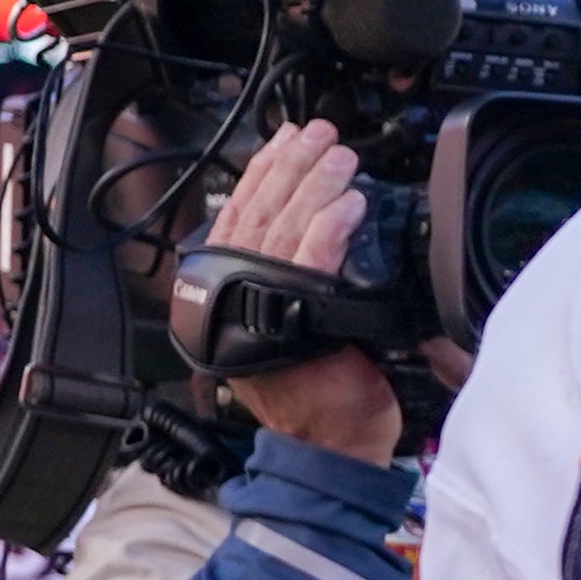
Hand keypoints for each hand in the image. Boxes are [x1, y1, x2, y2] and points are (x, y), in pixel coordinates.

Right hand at [197, 122, 404, 461]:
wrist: (327, 447)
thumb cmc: (320, 395)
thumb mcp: (302, 325)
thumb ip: (299, 282)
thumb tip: (322, 232)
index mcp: (232, 291)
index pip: (242, 215)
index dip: (264, 172)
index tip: (285, 139)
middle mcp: (237, 293)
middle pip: (259, 212)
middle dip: (290, 164)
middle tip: (318, 132)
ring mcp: (263, 305)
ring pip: (283, 227)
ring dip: (313, 183)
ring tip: (337, 153)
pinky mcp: (298, 317)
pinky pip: (312, 259)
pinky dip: (329, 226)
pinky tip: (348, 200)